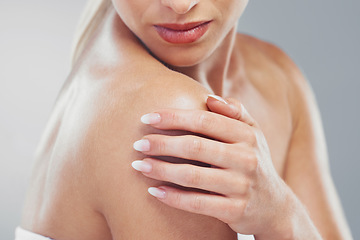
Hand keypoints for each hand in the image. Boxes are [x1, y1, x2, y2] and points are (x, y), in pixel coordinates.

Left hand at [131, 95, 290, 237]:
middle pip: (194, 147)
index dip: (173, 117)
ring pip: (192, 176)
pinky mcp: (235, 210)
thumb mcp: (253, 133)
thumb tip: (209, 97)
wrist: (275, 206)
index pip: (203, 120)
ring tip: (138, 166)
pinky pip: (197, 204)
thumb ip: (235, 112)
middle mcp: (246, 158)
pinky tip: (154, 191)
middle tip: (137, 144)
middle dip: (161, 144)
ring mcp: (241, 186)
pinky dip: (173, 197)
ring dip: (160, 170)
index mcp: (246, 135)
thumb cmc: (253, 162)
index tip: (147, 117)